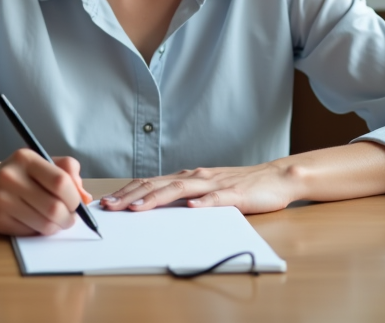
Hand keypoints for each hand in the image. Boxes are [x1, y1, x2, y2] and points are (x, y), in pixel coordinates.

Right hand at [0, 149, 92, 235]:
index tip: (77, 203)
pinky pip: (30, 232)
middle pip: (54, 207)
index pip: (60, 181)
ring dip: (57, 226)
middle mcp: (11, 177)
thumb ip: (67, 173)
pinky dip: (40, 230)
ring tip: (56, 221)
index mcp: (25, 159)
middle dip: (69, 217)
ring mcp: (2, 200)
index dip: (74, 197)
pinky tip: (36, 221)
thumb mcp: (41, 163)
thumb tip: (86, 198)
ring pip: (44, 224)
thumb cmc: (19, 174)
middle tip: (70, 218)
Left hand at [99, 162, 299, 214]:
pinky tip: (191, 207)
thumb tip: (154, 207)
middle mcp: (197, 177)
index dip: (128, 192)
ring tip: (136, 208)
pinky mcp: (235, 194)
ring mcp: (215, 184)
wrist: (276, 177)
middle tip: (110, 207)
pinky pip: (217, 198)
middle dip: (131, 196)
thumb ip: (184, 196)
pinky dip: (203, 202)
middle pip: (159, 185)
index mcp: (188, 177)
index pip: (151, 183)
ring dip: (156, 198)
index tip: (108, 203)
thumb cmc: (241, 186)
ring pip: (181, 189)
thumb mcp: (206, 190)